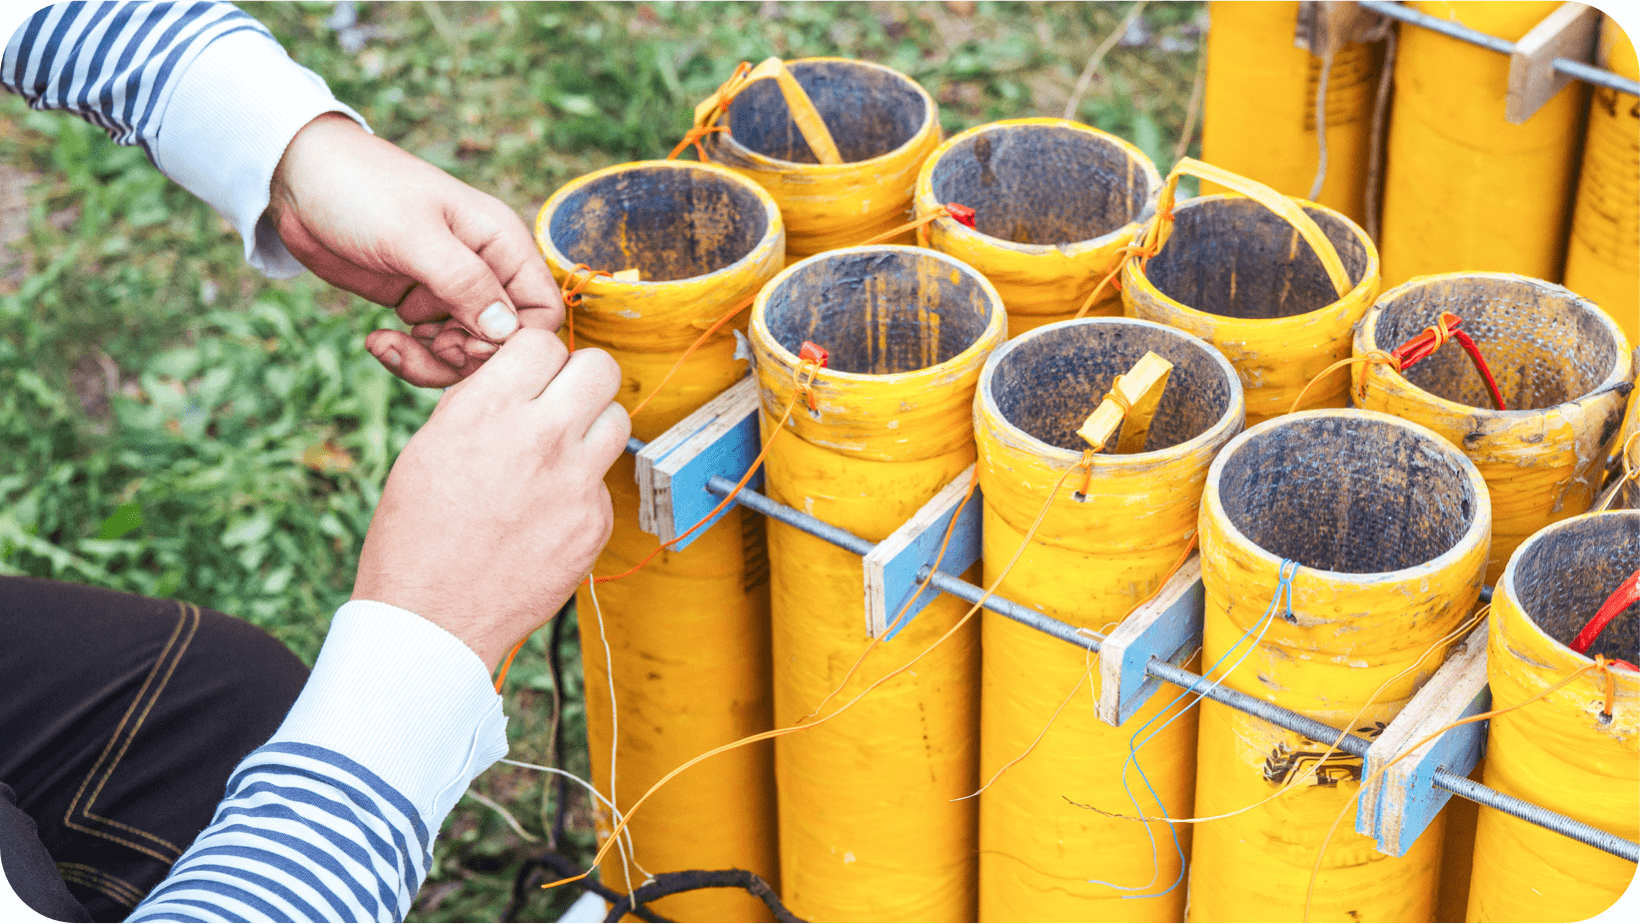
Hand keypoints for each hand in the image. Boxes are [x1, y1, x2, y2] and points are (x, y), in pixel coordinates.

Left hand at [267, 113, 561, 386]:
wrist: (297, 177)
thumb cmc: (361, 189)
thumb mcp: (412, 235)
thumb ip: (465, 283)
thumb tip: (508, 333)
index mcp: (502, 243)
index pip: (542, 312)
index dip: (513, 342)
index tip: (463, 343)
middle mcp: (486, 270)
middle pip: (504, 342)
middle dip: (466, 358)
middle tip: (423, 346)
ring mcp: (451, 290)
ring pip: (467, 352)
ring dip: (431, 362)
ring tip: (388, 345)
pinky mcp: (419, 304)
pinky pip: (431, 349)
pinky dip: (407, 355)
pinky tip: (376, 340)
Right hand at [351, 329, 628, 668]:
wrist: (431, 618)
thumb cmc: (416, 535)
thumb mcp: (430, 446)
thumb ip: (482, 404)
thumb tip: (515, 380)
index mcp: (489, 410)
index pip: (544, 342)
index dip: (538, 357)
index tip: (531, 376)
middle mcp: (541, 437)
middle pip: (600, 368)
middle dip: (580, 378)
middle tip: (561, 401)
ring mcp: (576, 482)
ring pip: (618, 419)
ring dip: (593, 426)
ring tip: (561, 451)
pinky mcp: (596, 522)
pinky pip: (606, 481)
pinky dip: (585, 487)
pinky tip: (550, 509)